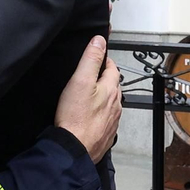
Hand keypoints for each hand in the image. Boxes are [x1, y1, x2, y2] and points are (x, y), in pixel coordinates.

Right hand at [54, 36, 121, 162]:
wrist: (74, 149)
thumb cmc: (75, 117)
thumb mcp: (80, 81)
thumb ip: (91, 59)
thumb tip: (100, 40)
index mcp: (111, 90)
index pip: (113, 68)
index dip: (104, 61)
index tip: (96, 58)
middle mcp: (116, 105)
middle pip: (113, 86)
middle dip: (104, 79)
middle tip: (90, 76)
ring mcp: (112, 121)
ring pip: (111, 104)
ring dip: (103, 98)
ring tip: (89, 96)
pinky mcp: (106, 134)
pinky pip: (106, 120)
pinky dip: (100, 115)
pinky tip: (89, 117)